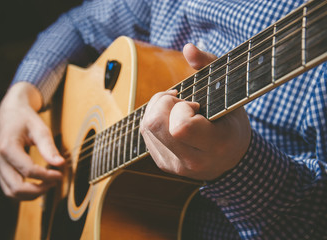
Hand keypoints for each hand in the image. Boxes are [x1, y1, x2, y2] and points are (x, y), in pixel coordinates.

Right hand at [0, 82, 63, 199]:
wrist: (10, 112)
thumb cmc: (25, 118)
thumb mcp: (40, 128)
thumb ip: (49, 147)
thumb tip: (60, 163)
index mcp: (8, 147)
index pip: (28, 171)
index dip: (47, 176)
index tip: (61, 174)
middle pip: (16, 188)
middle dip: (39, 189)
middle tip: (55, 182)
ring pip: (11, 192)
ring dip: (31, 194)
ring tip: (49, 184)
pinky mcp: (1, 169)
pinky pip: (10, 188)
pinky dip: (25, 191)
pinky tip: (39, 184)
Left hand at [140, 44, 250, 180]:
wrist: (231, 158)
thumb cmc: (231, 120)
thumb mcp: (228, 91)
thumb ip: (210, 65)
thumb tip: (188, 48)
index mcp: (216, 145)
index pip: (180, 127)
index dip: (182, 108)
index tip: (195, 104)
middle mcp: (193, 161)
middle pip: (154, 124)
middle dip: (163, 103)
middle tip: (181, 101)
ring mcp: (176, 166)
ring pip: (146, 127)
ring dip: (156, 108)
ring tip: (176, 107)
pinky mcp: (163, 164)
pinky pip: (145, 134)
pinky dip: (154, 118)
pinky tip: (171, 118)